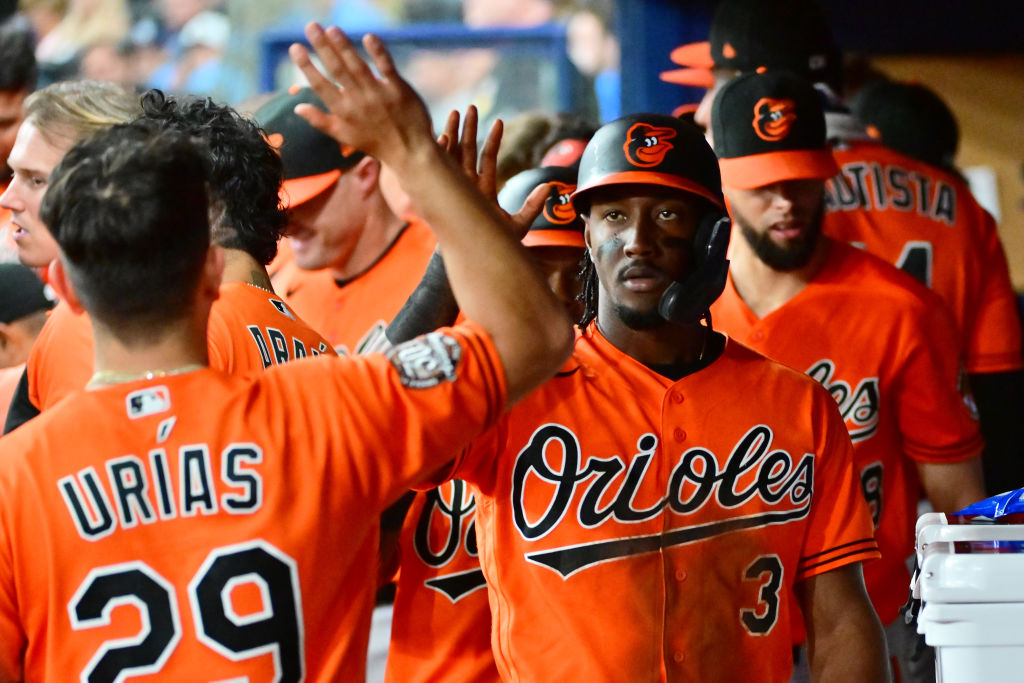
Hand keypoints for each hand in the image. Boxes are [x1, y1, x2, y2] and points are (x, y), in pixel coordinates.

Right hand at [288, 23, 433, 169]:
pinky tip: (369, 37)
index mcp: (342, 111)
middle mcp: (358, 101)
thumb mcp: (344, 136)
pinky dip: (378, 52)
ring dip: (344, 47)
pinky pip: (386, 67)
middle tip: (311, 27)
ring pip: (358, 66)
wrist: (409, 151)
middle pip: (337, 69)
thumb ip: (320, 121)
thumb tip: (298, 107)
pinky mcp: (398, 89)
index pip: (320, 85)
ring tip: (332, 29)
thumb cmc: (374, 142)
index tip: (295, 47)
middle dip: (322, 47)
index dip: (306, 66)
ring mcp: (378, 94)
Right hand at [437, 107, 547, 239]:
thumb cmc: (492, 249)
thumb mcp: (517, 226)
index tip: (499, 122)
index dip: (493, 141)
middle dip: (468, 129)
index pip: (487, 160)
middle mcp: (467, 188)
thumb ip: (532, 206)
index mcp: (483, 191)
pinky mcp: (442, 196)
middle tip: (471, 108)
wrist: (472, 263)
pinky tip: (440, 137)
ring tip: (456, 112)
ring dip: (453, 134)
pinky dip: (439, 154)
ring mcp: (453, 191)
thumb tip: (549, 187)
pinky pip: (439, 171)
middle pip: (467, 152)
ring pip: (452, 157)